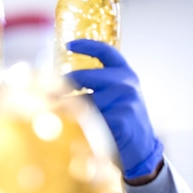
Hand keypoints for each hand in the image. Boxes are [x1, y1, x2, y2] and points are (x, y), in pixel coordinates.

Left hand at [65, 39, 163, 180]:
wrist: (141, 148)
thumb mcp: (113, 96)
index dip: (87, 46)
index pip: (106, 52)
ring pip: (84, 100)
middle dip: (66, 84)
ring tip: (78, 119)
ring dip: (75, 110)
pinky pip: (90, 118)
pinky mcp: (121, 119)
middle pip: (85, 76)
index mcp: (125, 73)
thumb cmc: (120, 118)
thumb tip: (56, 82)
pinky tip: (86, 130)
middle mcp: (126, 83)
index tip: (69, 45)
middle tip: (51, 93)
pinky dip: (83, 125)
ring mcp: (126, 101)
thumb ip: (94, 85)